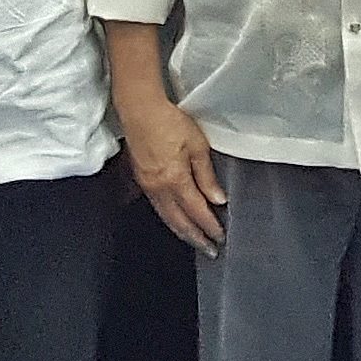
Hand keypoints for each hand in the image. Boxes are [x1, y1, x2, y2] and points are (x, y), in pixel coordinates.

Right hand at [122, 91, 228, 253]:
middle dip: (196, 238)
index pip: (197, 211)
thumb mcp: (197, 144)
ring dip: (183, 232)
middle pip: (180, 222)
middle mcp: (159, 189)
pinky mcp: (141, 181)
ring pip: (167, 218)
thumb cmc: (169, 121)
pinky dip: (170, 220)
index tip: (220, 237)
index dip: (210, 226)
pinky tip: (177, 221)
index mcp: (175, 180)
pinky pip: (158, 208)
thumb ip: (206, 175)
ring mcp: (148, 186)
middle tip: (210, 250)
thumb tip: (217, 199)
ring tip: (196, 240)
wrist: (140, 110)